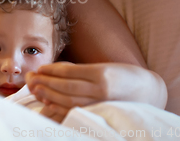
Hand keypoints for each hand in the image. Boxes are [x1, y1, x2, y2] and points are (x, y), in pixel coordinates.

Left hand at [26, 62, 166, 121]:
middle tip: (30, 79)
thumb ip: (80, 70)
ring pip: (68, 100)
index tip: (38, 69)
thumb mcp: (104, 67)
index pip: (69, 72)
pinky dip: (60, 110)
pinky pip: (76, 112)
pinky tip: (48, 105)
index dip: (51, 71)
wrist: (149, 92)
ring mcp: (101, 104)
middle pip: (66, 87)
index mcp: (101, 73)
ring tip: (35, 90)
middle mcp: (101, 89)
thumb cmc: (124, 76)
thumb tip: (55, 70)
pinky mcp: (101, 113)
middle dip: (45, 83)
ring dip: (49, 95)